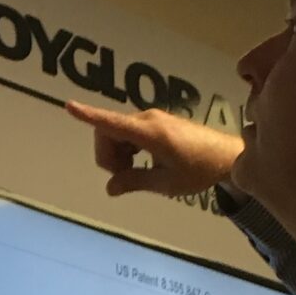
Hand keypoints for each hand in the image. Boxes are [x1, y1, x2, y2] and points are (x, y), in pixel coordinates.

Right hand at [68, 101, 242, 199]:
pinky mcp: (157, 123)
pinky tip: (142, 163)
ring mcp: (152, 119)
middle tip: (124, 178)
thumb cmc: (198, 170)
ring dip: (118, 154)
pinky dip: (128, 149)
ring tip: (136, 173)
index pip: (111, 123)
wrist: (226, 156)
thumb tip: (110, 188)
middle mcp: (147, 120)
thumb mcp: (166, 183)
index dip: (88, 115)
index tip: (69, 106)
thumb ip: (134, 182)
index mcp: (148, 133)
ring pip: (118, 133)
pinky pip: (130, 132)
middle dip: (107, 156)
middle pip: (108, 132)